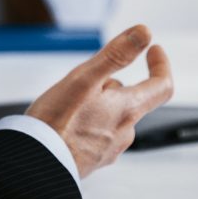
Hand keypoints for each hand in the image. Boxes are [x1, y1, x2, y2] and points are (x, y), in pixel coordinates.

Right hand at [27, 24, 173, 178]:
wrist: (35, 165)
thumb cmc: (56, 123)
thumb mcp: (84, 79)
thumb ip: (116, 55)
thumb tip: (144, 33)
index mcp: (127, 109)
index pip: (162, 86)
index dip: (161, 65)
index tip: (154, 50)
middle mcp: (124, 132)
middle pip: (131, 100)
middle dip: (113, 84)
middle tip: (87, 78)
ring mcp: (109, 149)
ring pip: (113, 117)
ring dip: (99, 104)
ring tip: (69, 102)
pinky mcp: (93, 160)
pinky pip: (98, 135)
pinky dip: (88, 123)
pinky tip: (65, 123)